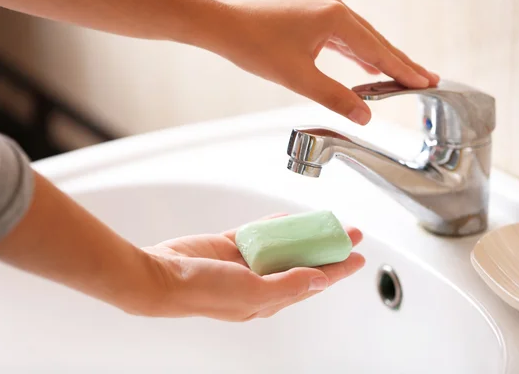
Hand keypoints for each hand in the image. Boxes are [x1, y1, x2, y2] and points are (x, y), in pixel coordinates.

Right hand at [141, 214, 364, 320]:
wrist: (161, 276)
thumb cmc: (201, 292)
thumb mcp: (252, 293)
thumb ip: (289, 285)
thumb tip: (320, 281)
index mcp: (267, 299)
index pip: (312, 282)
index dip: (337, 270)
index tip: (357, 258)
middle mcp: (260, 282)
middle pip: (302, 262)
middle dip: (327, 248)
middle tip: (348, 233)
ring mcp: (245, 263)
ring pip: (282, 246)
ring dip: (303, 234)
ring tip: (325, 223)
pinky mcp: (230, 246)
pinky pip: (258, 233)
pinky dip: (274, 225)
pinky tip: (288, 219)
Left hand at [217, 0, 439, 124]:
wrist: (224, 25)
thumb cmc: (255, 46)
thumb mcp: (299, 78)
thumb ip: (335, 97)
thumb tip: (365, 116)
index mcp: (335, 18)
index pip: (378, 50)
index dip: (403, 69)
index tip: (426, 81)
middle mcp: (334, 7)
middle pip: (375, 41)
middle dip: (400, 63)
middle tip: (427, 78)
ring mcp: (323, 8)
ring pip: (360, 39)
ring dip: (380, 59)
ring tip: (403, 75)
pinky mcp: (313, 14)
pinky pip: (344, 37)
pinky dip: (358, 53)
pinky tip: (367, 65)